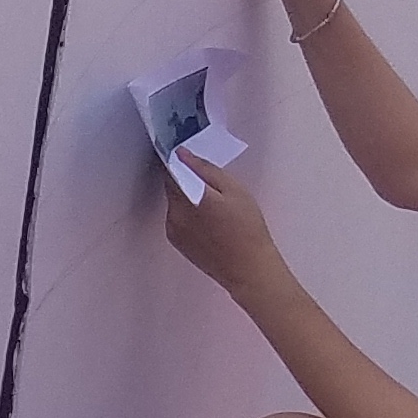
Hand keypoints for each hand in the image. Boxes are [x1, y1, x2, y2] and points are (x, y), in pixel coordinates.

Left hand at [162, 159, 281, 297]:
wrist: (247, 268)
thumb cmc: (247, 227)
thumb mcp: (233, 189)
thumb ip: (204, 169)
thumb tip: (182, 154)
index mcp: (187, 198)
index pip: (170, 170)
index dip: (176, 159)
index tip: (183, 150)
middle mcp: (173, 213)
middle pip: (170, 186)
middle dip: (183, 177)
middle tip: (205, 175)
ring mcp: (172, 229)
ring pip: (173, 202)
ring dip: (185, 195)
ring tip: (210, 200)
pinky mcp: (175, 241)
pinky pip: (176, 218)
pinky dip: (186, 212)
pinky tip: (207, 217)